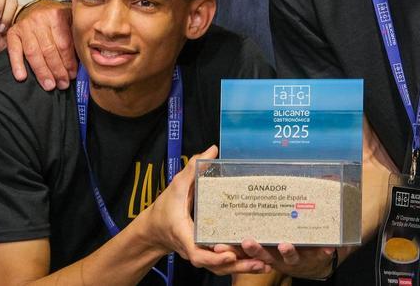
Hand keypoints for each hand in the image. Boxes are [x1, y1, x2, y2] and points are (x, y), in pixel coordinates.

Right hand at [6, 0, 74, 89]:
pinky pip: (14, 50)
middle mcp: (40, 19)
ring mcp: (25, 26)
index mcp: (57, 15)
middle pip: (49, 50)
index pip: (64, 44)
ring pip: (33, 52)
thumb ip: (74, 37)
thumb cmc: (58, 20)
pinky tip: (22, 77)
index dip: (69, 62)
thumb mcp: (70, 21)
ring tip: (49, 85)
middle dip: (57, 70)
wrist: (37, 8)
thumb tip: (82, 62)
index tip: (73, 75)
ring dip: (41, 72)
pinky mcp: (13, 32)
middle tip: (62, 84)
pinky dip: (17, 64)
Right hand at [141, 147, 269, 276]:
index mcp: (185, 234)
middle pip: (216, 265)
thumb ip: (193, 169)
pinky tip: (258, 263)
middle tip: (259, 262)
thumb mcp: (177, 186)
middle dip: (237, 266)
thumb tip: (212, 150)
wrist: (154, 230)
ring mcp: (201, 254)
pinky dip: (238, 265)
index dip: (214, 257)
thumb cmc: (166, 208)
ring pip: (221, 268)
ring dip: (242, 268)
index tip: (229, 254)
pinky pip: (222, 264)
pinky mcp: (207, 254)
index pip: (198, 253)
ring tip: (264, 265)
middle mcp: (194, 248)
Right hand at [239, 239, 334, 279]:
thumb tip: (252, 207)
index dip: (247, 248)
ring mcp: (299, 260)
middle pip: (268, 256)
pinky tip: (328, 247)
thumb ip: (267, 231)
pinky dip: (324, 251)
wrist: (314, 265)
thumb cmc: (291, 249)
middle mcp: (282, 259)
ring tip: (284, 245)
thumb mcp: (277, 245)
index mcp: (271, 254)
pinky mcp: (318, 258)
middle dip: (258, 250)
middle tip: (249, 242)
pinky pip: (321, 255)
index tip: (240, 241)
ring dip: (288, 252)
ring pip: (292, 257)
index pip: (256, 251)